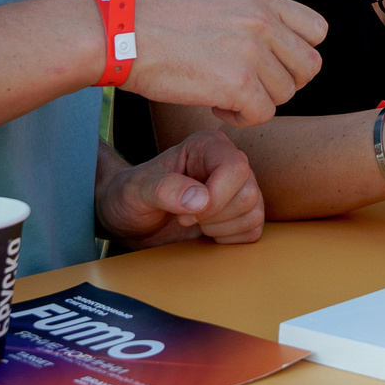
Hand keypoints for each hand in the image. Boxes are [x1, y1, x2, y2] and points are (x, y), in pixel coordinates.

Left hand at [98, 129, 266, 248]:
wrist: (129, 219)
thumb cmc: (129, 198)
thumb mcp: (136, 191)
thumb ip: (164, 190)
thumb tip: (201, 200)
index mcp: (208, 145)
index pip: (235, 168)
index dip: (213, 198)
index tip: (182, 213)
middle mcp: (229, 162)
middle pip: (248, 194)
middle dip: (213, 217)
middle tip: (184, 218)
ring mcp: (239, 187)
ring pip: (254, 213)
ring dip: (220, 229)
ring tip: (194, 223)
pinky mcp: (242, 212)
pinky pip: (255, 230)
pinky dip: (230, 239)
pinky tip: (206, 233)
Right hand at [119, 0, 326, 126]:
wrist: (120, 31)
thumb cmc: (155, 18)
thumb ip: (250, 15)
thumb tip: (272, 38)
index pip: (317, 30)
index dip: (297, 54)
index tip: (270, 64)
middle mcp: (263, 21)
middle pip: (309, 67)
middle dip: (283, 83)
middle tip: (250, 87)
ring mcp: (252, 52)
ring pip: (285, 94)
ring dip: (258, 101)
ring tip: (225, 94)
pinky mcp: (237, 83)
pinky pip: (262, 114)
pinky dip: (242, 118)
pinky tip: (215, 105)